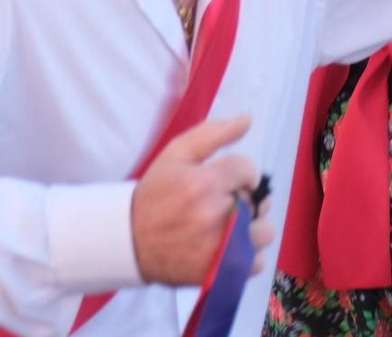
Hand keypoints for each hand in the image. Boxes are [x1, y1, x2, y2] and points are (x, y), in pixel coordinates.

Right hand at [132, 116, 274, 285]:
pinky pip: (256, 261)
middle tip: (220, 204)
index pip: (249, 170)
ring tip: (227, 226)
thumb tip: (248, 118)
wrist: (127, 242)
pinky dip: (247, 255)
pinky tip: (227, 247)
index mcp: (203, 184)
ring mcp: (218, 248)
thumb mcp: (176, 155)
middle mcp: (214, 216)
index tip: (223, 181)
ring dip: (251, 227)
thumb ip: (213, 133)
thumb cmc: (155, 195)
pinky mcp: (219, 273)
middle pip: (259, 200)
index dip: (239, 174)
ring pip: (264, 231)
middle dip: (245, 198)